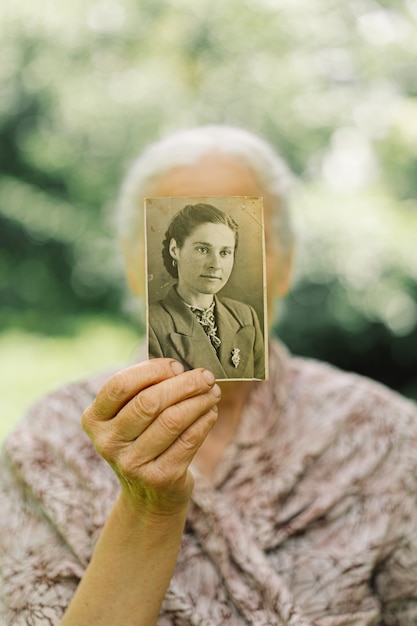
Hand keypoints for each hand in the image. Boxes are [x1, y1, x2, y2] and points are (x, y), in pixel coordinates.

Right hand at [82, 359, 219, 515]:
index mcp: (94, 419)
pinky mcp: (158, 478)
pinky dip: (204, 421)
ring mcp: (131, 464)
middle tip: (206, 376)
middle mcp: (107, 442)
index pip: (120, 385)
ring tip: (213, 392)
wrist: (149, 496)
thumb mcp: (131, 416)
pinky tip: (211, 412)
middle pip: (149, 402)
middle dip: (184, 384)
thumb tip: (181, 365)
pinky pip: (188, 440)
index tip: (177, 365)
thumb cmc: (143, 440)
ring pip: (172, 420)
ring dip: (199, 401)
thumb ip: (146, 388)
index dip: (152, 370)